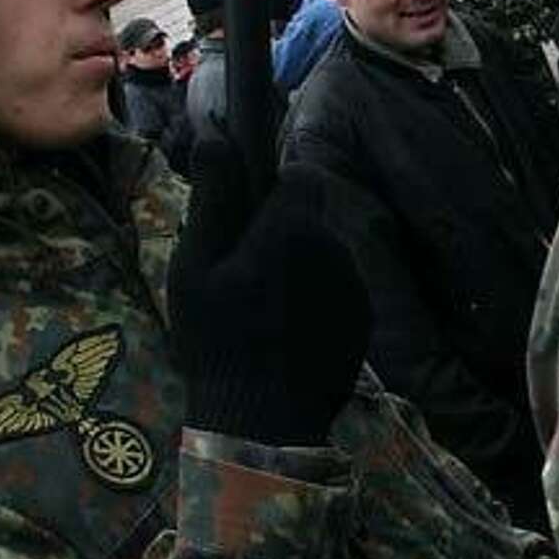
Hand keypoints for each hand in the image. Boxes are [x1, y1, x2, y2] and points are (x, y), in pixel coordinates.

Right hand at [166, 138, 371, 446]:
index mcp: (293, 228)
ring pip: (326, 253)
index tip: (248, 214)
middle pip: (313, 215)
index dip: (275, 187)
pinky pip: (338, 290)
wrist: (262, 423)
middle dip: (283, 229)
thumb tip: (216, 135)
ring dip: (300, 265)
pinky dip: (316, 300)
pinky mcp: (362, 321)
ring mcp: (354, 287)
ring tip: (262, 309)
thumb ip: (212, 199)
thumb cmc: (217, 341)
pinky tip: (285, 334)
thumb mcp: (195, 268)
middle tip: (243, 269)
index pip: (301, 174)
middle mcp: (335, 249)